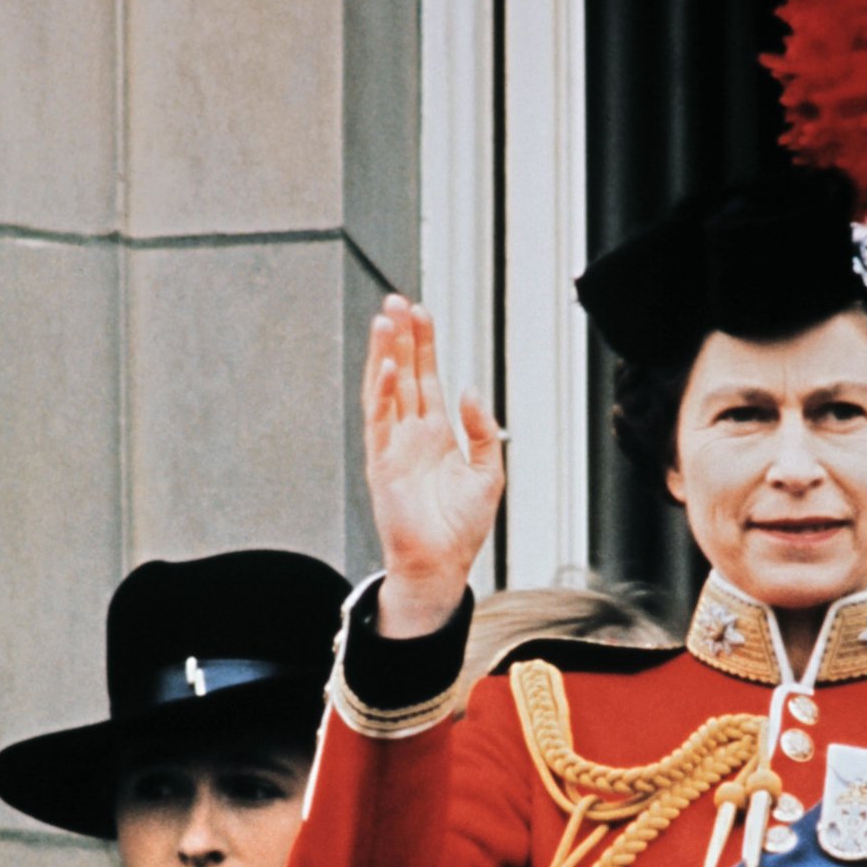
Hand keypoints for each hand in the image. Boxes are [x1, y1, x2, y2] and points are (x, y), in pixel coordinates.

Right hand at [362, 295, 504, 638]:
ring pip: (386, 389)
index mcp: (437, 435)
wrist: (441, 565)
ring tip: (385, 320)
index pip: (427, 379)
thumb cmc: (461, 527)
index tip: (421, 312)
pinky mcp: (382, 464)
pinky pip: (379, 421)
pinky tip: (388, 366)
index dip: (424, 345)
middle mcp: (412, 435)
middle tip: (397, 301)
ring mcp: (394, 447)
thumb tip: (471, 390)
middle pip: (404, 374)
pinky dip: (383, 393)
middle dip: (400, 338)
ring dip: (385, 355)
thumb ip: (482, 431)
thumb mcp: (488, 473)